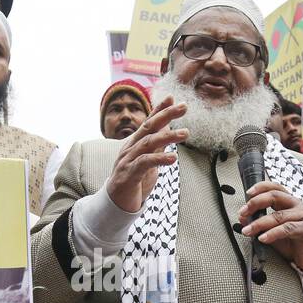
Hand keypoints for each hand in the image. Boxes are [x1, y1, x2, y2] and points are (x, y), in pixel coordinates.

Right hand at [104, 97, 187, 211]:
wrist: (116, 204)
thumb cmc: (134, 182)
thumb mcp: (148, 161)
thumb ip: (156, 145)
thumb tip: (168, 129)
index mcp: (135, 143)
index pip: (148, 122)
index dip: (160, 109)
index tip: (173, 98)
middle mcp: (130, 148)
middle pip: (149, 126)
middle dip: (166, 115)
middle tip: (184, 107)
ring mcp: (128, 160)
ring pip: (149, 142)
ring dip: (168, 136)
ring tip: (186, 133)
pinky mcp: (129, 174)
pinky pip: (145, 162)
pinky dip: (160, 158)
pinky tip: (173, 157)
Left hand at [238, 182, 302, 271]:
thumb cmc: (294, 242)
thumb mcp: (273, 231)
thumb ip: (260, 224)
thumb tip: (242, 218)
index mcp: (289, 202)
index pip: (275, 188)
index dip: (261, 187)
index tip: (247, 193)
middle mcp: (297, 205)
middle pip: (275, 196)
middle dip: (256, 203)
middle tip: (243, 212)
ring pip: (279, 215)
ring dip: (259, 223)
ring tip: (247, 231)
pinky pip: (287, 229)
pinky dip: (272, 233)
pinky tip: (263, 238)